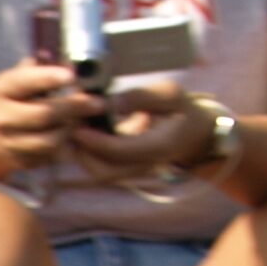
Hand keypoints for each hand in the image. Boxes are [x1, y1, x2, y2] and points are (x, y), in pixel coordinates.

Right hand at [0, 60, 107, 177]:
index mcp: (3, 88)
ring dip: (73, 130)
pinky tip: (74, 135)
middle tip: (99, 103)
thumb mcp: (20, 78)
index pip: (24, 81)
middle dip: (75, 107)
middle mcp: (1, 116)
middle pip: (44, 114)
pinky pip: (50, 157)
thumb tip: (65, 58)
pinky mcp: (20, 161)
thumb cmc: (14, 98)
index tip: (72, 75)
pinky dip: (67, 147)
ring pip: (50, 140)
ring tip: (85, 119)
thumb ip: (43, 67)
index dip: (48, 78)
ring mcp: (8, 142)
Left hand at [71, 80, 213, 181]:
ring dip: (83, 153)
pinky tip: (83, 130)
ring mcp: (134, 169)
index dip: (94, 140)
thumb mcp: (170, 94)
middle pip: (104, 171)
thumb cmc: (182, 108)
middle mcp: (145, 164)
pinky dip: (89, 152)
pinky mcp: (126, 167)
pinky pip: (102, 165)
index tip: (77, 123)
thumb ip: (140, 97)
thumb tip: (109, 103)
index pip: (119, 151)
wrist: (196, 131)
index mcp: (158, 147)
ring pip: (99, 172)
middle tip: (70, 126)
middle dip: (82, 152)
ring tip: (74, 127)